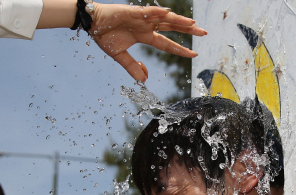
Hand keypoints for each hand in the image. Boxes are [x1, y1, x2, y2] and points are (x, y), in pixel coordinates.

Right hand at [91, 4, 206, 81]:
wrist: (92, 24)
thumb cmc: (104, 36)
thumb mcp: (119, 56)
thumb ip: (131, 66)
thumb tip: (143, 81)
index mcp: (144, 36)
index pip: (166, 44)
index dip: (180, 49)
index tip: (193, 54)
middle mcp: (147, 26)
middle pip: (171, 27)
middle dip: (188, 30)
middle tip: (204, 32)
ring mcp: (141, 18)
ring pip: (164, 19)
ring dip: (179, 21)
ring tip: (193, 23)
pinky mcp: (133, 12)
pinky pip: (148, 12)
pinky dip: (158, 12)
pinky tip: (169, 14)